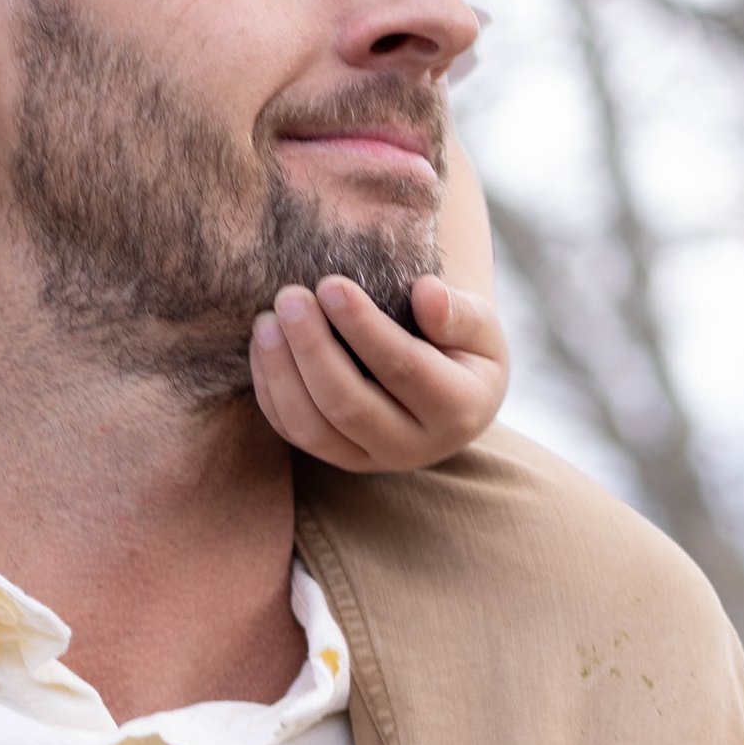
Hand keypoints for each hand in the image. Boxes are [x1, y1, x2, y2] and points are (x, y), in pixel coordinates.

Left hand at [248, 271, 510, 472]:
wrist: (454, 395)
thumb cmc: (463, 347)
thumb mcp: (479, 327)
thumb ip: (458, 311)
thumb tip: (426, 291)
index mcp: (458, 409)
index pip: (404, 369)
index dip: (364, 327)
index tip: (330, 284)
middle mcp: (414, 446)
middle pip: (350, 405)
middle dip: (312, 348)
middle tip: (290, 296)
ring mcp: (372, 460)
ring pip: (313, 428)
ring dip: (282, 372)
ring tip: (266, 320)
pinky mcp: (339, 459)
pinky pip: (294, 433)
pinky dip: (271, 391)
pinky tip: (263, 345)